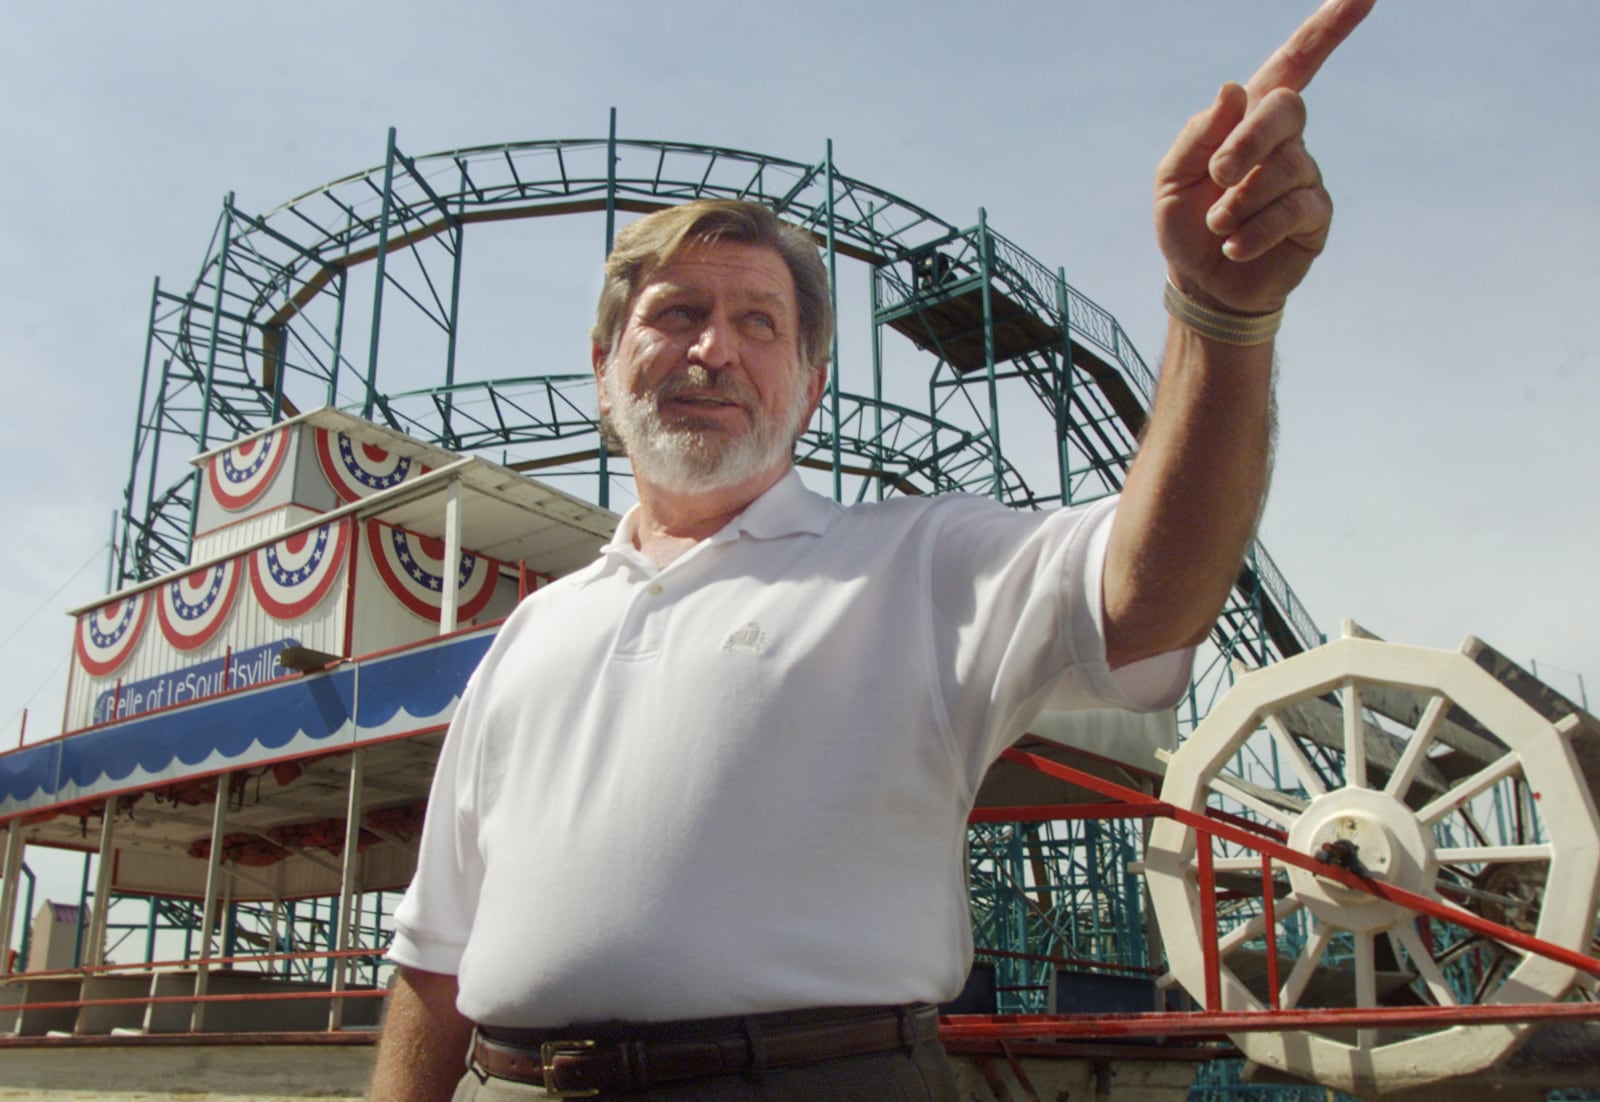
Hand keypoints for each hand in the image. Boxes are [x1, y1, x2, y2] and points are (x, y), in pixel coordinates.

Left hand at [1155, 0, 1374, 313]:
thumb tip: (1232, 90)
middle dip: (1248, 141)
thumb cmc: (1186, 223)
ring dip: (1241, 200)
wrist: (1202, 284)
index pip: (1295, 62)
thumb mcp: (1172, 178)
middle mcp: (1285, 140)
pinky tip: (1233, 247)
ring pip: (1286, 168)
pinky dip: (1255, 229)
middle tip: (1217, 175)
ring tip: (1217, 225)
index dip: (1328, 29)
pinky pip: (1294, 210)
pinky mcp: (1315, 216)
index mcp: (1249, 118)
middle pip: (1287, 110)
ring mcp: (1306, 176)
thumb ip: (1198, 134)